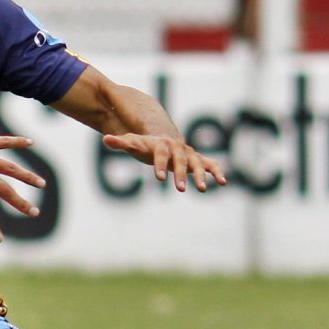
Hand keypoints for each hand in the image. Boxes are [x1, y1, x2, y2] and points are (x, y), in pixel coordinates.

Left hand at [103, 133, 225, 191]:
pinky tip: (223, 182)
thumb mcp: (132, 143)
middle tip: (180, 189)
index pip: (160, 154)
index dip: (159, 164)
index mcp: (161, 144)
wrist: (164, 138)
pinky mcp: (198, 160)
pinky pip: (210, 164)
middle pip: (179, 160)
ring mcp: (189, 153)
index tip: (158, 179)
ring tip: (202, 190)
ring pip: (197, 163)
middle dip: (180, 174)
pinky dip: (217, 171)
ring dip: (201, 175)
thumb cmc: (145, 144)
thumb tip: (106, 139)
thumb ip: (120, 142)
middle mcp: (178, 148)